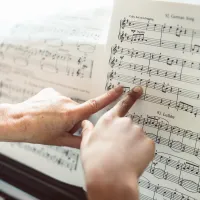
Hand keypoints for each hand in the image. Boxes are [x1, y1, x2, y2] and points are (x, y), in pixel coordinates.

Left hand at [5, 86, 122, 147]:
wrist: (17, 121)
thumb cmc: (36, 132)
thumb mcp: (59, 140)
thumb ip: (77, 141)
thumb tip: (89, 142)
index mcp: (71, 114)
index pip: (95, 104)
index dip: (109, 97)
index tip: (119, 89)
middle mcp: (67, 102)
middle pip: (78, 111)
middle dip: (73, 119)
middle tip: (58, 127)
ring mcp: (58, 95)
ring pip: (68, 106)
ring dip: (63, 113)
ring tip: (49, 120)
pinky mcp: (51, 91)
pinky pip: (59, 100)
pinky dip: (55, 106)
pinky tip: (45, 112)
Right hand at [81, 87, 154, 199]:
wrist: (109, 177)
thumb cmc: (96, 161)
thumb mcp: (86, 143)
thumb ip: (88, 130)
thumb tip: (85, 123)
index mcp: (109, 121)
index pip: (122, 105)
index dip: (130, 96)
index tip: (137, 90)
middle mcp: (124, 123)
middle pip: (129, 126)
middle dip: (126, 135)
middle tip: (119, 149)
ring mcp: (137, 131)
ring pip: (137, 137)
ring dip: (133, 144)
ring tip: (124, 157)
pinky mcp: (148, 143)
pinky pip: (146, 146)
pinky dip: (141, 152)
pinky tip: (133, 160)